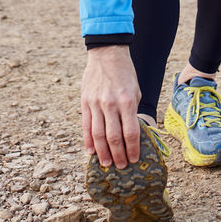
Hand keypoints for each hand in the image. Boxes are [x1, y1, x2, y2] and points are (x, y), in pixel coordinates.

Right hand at [81, 46, 141, 167]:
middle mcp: (111, 104)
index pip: (131, 132)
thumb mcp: (135, 91)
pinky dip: (88, 141)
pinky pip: (86, 126)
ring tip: (107, 164)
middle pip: (114, 137)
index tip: (135, 159)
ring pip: (98, 135)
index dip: (133, 149)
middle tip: (121, 167)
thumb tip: (132, 133)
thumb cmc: (125, 74)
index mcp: (127, 102)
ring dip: (103, 153)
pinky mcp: (85, 102)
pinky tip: (91, 152)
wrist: (107, 54)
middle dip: (118, 155)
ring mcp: (96, 104)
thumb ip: (132, 112)